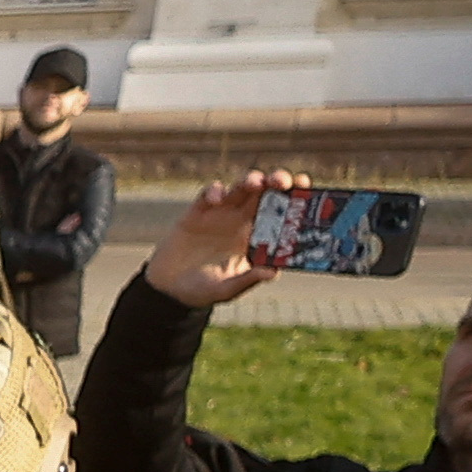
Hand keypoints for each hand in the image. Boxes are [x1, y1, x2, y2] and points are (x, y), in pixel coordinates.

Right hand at [144, 170, 298, 310]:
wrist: (168, 290)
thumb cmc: (203, 291)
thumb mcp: (227, 289)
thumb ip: (248, 279)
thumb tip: (272, 272)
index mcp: (257, 237)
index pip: (282, 211)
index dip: (294, 196)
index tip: (304, 186)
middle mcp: (242, 221)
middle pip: (266, 193)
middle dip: (276, 181)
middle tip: (281, 182)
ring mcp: (220, 214)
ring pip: (241, 188)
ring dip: (250, 180)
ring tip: (254, 183)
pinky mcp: (196, 212)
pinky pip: (209, 194)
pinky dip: (215, 191)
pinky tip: (217, 199)